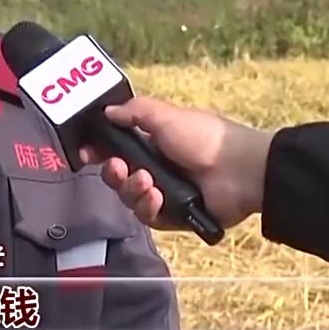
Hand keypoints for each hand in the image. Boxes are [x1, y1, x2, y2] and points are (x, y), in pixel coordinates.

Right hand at [79, 96, 273, 231]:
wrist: (241, 171)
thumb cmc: (205, 138)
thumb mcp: (167, 116)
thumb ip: (134, 112)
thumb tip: (107, 112)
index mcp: (153, 142)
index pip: (116, 149)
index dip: (99, 152)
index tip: (87, 154)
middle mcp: (156, 168)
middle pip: (118, 177)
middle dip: (113, 173)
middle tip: (118, 167)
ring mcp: (165, 194)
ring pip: (130, 198)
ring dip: (132, 189)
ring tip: (148, 182)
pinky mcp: (174, 217)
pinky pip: (148, 217)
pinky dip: (149, 207)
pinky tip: (158, 197)